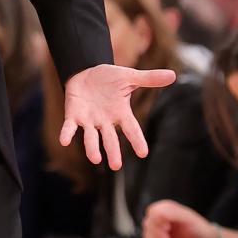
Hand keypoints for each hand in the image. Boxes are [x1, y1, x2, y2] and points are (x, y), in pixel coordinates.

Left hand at [60, 64, 175, 168]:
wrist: (86, 71)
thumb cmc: (109, 77)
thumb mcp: (129, 76)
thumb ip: (149, 79)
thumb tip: (173, 75)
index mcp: (120, 113)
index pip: (131, 129)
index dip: (136, 140)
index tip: (143, 153)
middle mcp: (105, 121)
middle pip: (110, 139)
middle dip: (112, 152)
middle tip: (116, 166)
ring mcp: (89, 120)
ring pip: (91, 137)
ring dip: (92, 148)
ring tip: (95, 159)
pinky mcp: (73, 115)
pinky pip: (70, 127)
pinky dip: (67, 133)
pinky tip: (64, 141)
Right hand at [142, 200, 214, 237]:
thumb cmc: (199, 229)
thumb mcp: (188, 218)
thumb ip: (172, 212)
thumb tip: (156, 212)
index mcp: (166, 207)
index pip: (152, 213)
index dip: (158, 222)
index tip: (168, 228)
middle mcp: (158, 217)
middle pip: (148, 225)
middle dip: (158, 235)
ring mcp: (156, 229)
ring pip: (147, 236)